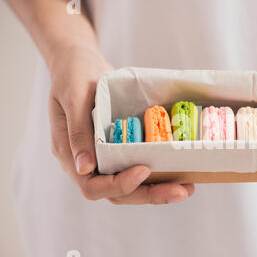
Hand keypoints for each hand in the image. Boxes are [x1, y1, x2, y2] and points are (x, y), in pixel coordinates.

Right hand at [48, 45, 193, 203]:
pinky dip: (156, 176)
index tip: (144, 169)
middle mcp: (87, 163)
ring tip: (186, 187)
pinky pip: (135, 170)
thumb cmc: (73, 75)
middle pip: (116, 193)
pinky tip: (178, 174)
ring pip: (129, 187)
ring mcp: (103, 159)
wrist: (81, 62)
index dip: (119, 184)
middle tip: (181, 191)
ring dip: (157, 190)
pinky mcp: (118, 151)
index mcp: (70, 154)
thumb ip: (77, 133)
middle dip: (149, 194)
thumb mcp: (74, 98)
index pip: (93, 186)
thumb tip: (85, 168)